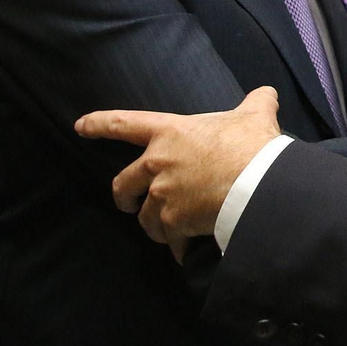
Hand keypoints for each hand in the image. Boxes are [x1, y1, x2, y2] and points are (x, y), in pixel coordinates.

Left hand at [80, 88, 283, 258]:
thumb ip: (256, 103)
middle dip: (123, 197)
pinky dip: (178, 247)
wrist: (258, 183)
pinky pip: (169, 241)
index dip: (99, 124)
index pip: (124, 123)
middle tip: (128, 204)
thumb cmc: (252, 145)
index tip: (79, 127)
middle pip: (123, 183)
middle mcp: (156, 163)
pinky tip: (187, 252)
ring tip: (169, 232)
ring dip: (155, 226)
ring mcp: (162, 195)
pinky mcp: (173, 222)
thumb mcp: (254, 116)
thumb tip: (267, 93)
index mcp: (168, 132)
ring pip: (145, 217)